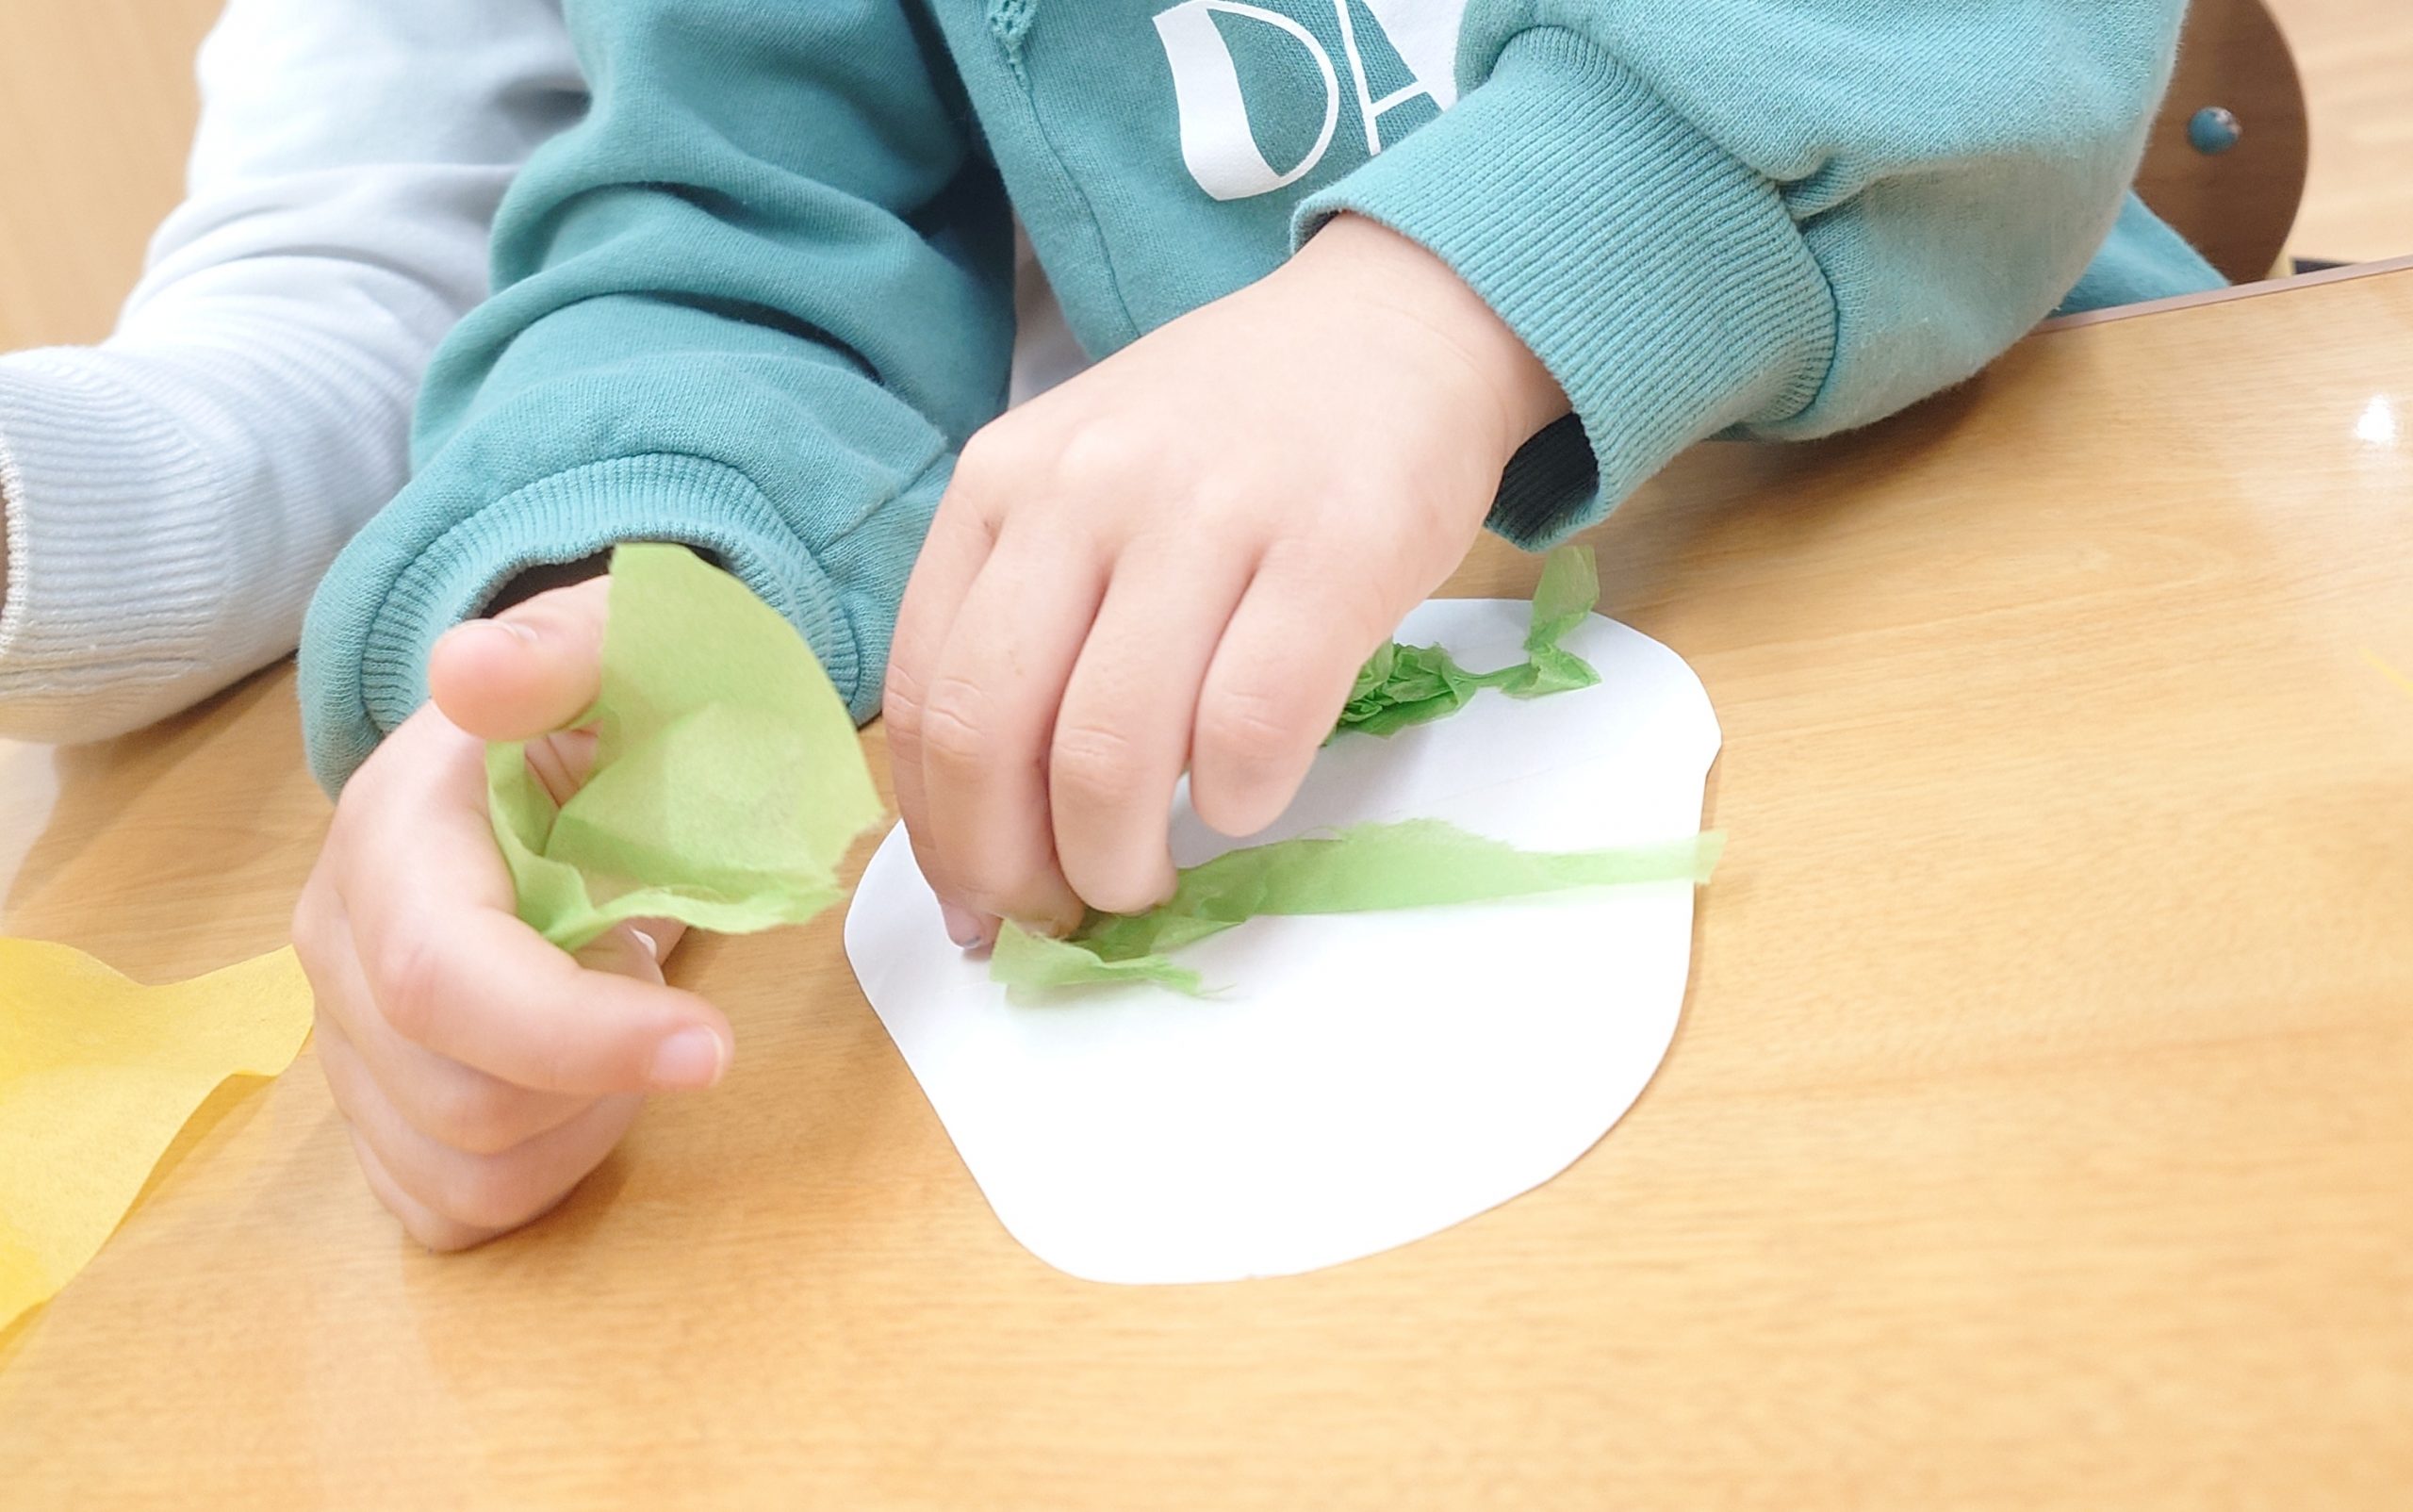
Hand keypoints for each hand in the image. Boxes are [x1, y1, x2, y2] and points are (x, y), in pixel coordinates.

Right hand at [293, 577, 728, 1249]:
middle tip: (665, 983)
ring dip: (586, 1123)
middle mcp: (340, 950)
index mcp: (393, 839)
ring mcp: (347, 1040)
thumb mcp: (626, 641)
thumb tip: (473, 671)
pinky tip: (588, 1090)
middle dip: (606, 1073)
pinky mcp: (380, 1112)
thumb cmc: (617, 704)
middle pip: (463, 1101)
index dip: (575, 1034)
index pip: (440, 978)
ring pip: (463, 1173)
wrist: (570, 749)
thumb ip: (565, 646)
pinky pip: (452, 1207)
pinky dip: (546, 1173)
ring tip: (628, 1023)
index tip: (713, 1044)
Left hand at [886, 215, 1566, 941]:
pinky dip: (1237, 803)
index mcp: (1001, 485)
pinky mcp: (1331, 548)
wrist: (1397, 325)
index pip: (925, 697)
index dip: (941, 836)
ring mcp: (1205, 513)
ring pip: (1110, 752)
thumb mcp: (1085, 487)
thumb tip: (983, 836)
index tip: (982, 907)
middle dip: (1017, 870)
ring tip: (1150, 881)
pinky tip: (1245, 803)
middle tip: (1068, 913)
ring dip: (1120, 862)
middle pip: (994, 735)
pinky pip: (1251, 727)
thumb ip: (1026, 621)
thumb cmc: (1233, 437)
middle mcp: (1082, 490)